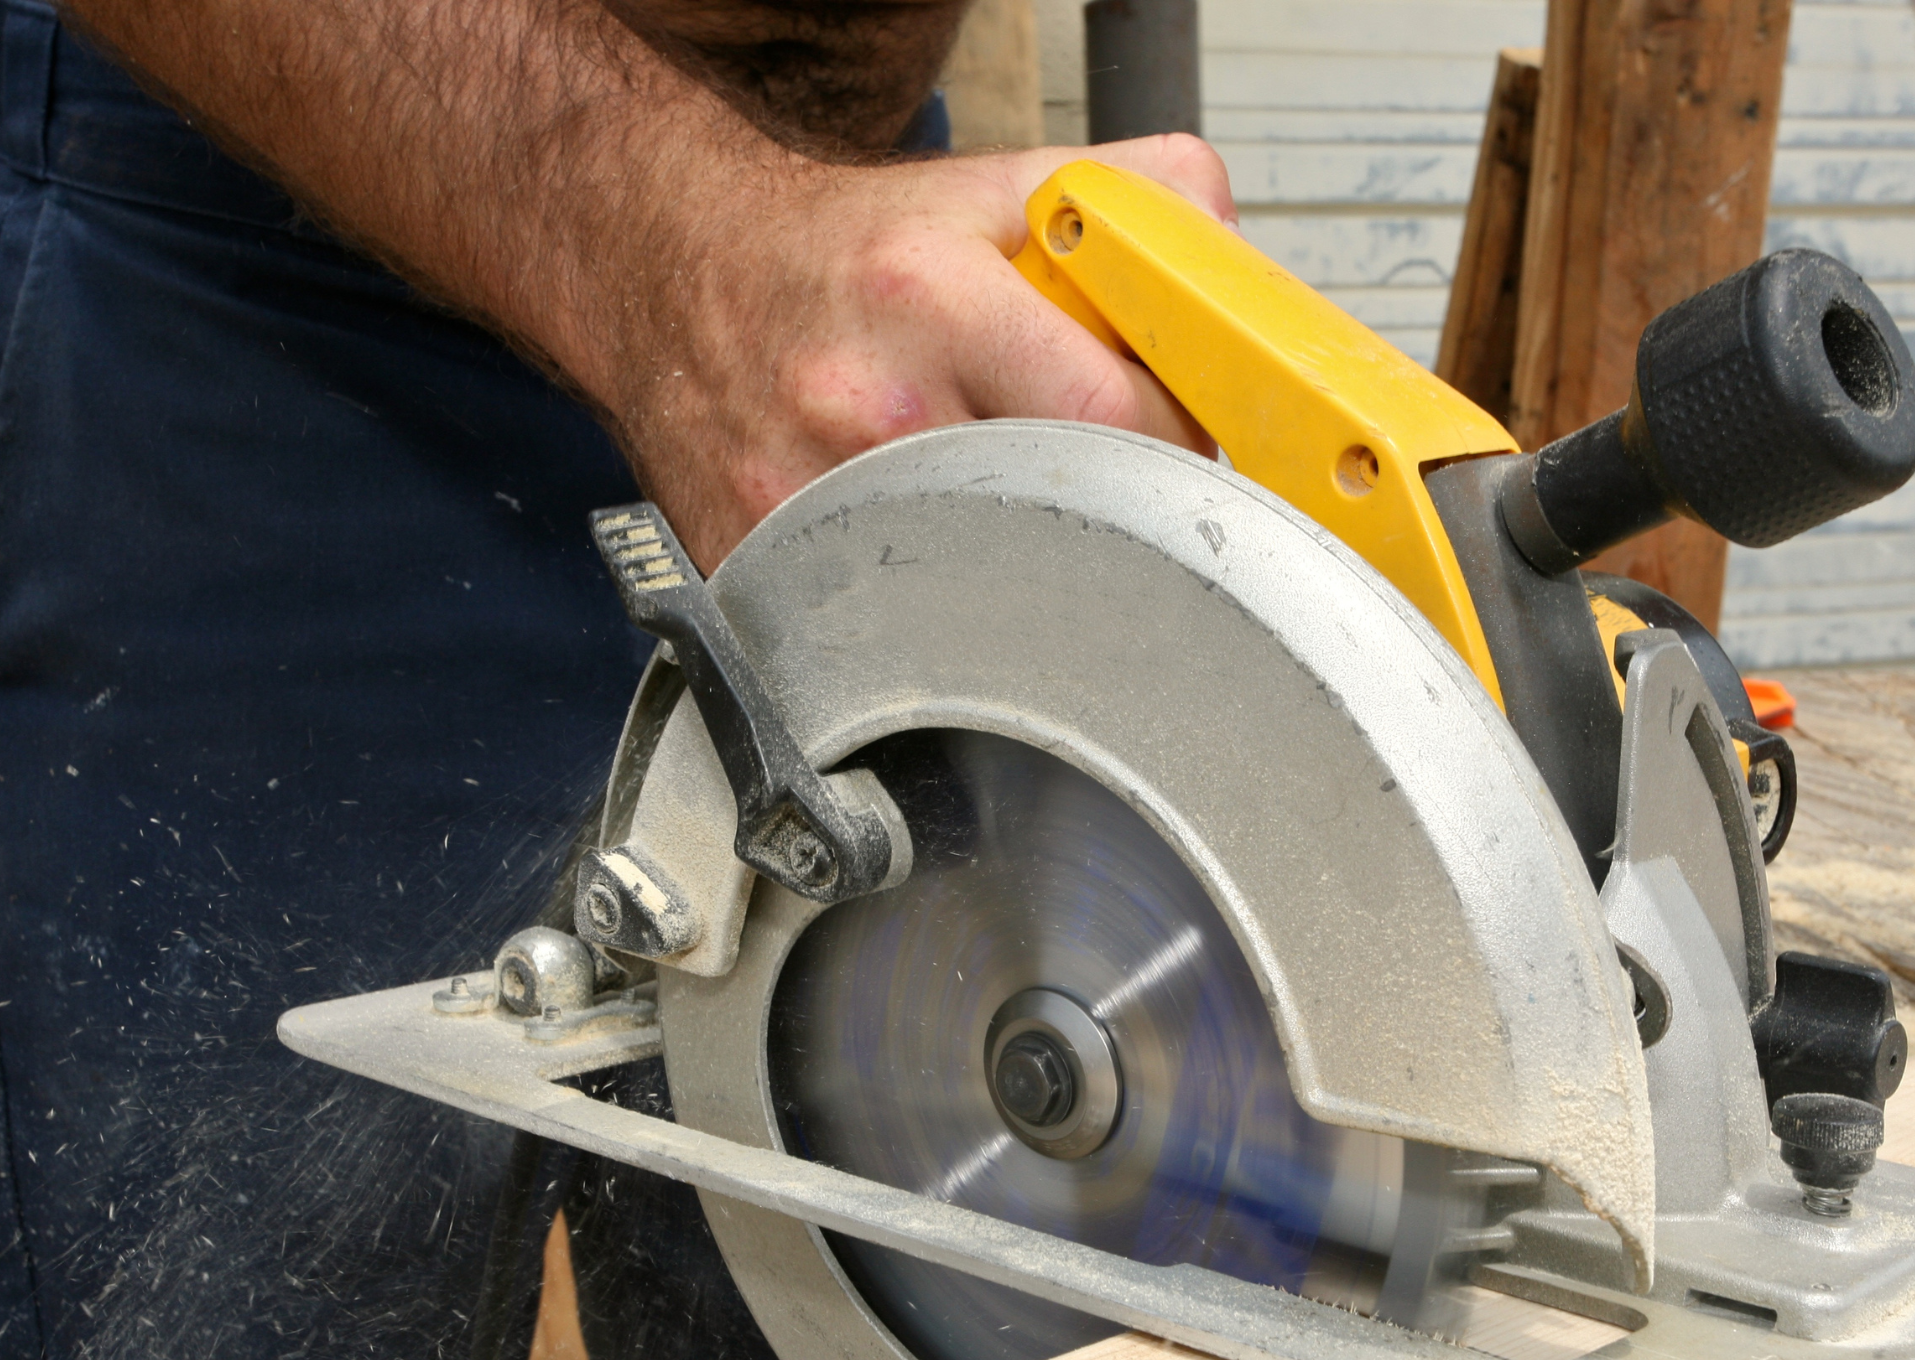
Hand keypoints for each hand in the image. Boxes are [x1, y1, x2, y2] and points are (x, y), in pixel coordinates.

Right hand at [571, 134, 1237, 568]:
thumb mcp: (997, 188)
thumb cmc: (845, 250)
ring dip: (1022, 558)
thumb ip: (1143, 202)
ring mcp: (808, 502)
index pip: (1114, 414)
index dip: (1168, 441)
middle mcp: (865, 408)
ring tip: (1002, 501)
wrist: (678, 275)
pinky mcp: (764, 565)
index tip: (1168, 444)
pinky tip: (916, 536)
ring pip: (986, 584)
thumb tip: (1236, 282)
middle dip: (1105, 507)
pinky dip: (931, 594)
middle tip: (1097, 483)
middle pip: (1061, 510)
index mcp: (929, 299)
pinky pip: (891, 618)